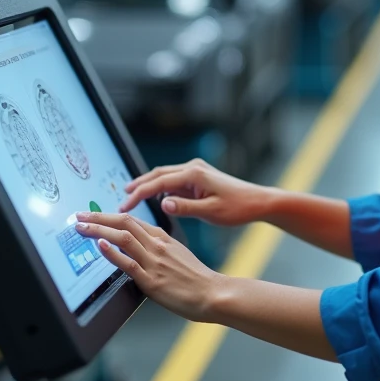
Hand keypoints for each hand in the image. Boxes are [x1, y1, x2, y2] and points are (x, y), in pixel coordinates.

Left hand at [74, 211, 221, 321]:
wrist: (212, 293)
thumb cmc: (196, 278)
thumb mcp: (178, 254)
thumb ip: (158, 247)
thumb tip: (138, 245)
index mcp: (162, 238)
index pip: (131, 220)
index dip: (109, 216)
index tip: (93, 215)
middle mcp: (156, 245)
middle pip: (124, 223)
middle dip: (98, 218)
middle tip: (79, 215)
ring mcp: (154, 262)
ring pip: (123, 238)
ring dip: (99, 230)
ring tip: (82, 227)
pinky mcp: (152, 280)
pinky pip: (128, 263)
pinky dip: (112, 253)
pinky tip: (100, 246)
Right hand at [120, 159, 270, 226]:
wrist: (257, 201)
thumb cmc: (238, 207)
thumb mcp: (211, 212)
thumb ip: (186, 208)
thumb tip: (163, 204)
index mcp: (194, 174)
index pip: (158, 183)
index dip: (139, 194)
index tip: (125, 205)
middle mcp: (192, 168)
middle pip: (157, 175)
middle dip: (138, 186)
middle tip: (122, 200)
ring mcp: (195, 171)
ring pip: (164, 176)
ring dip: (148, 186)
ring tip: (131, 198)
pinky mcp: (198, 178)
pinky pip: (173, 181)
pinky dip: (160, 188)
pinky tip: (153, 198)